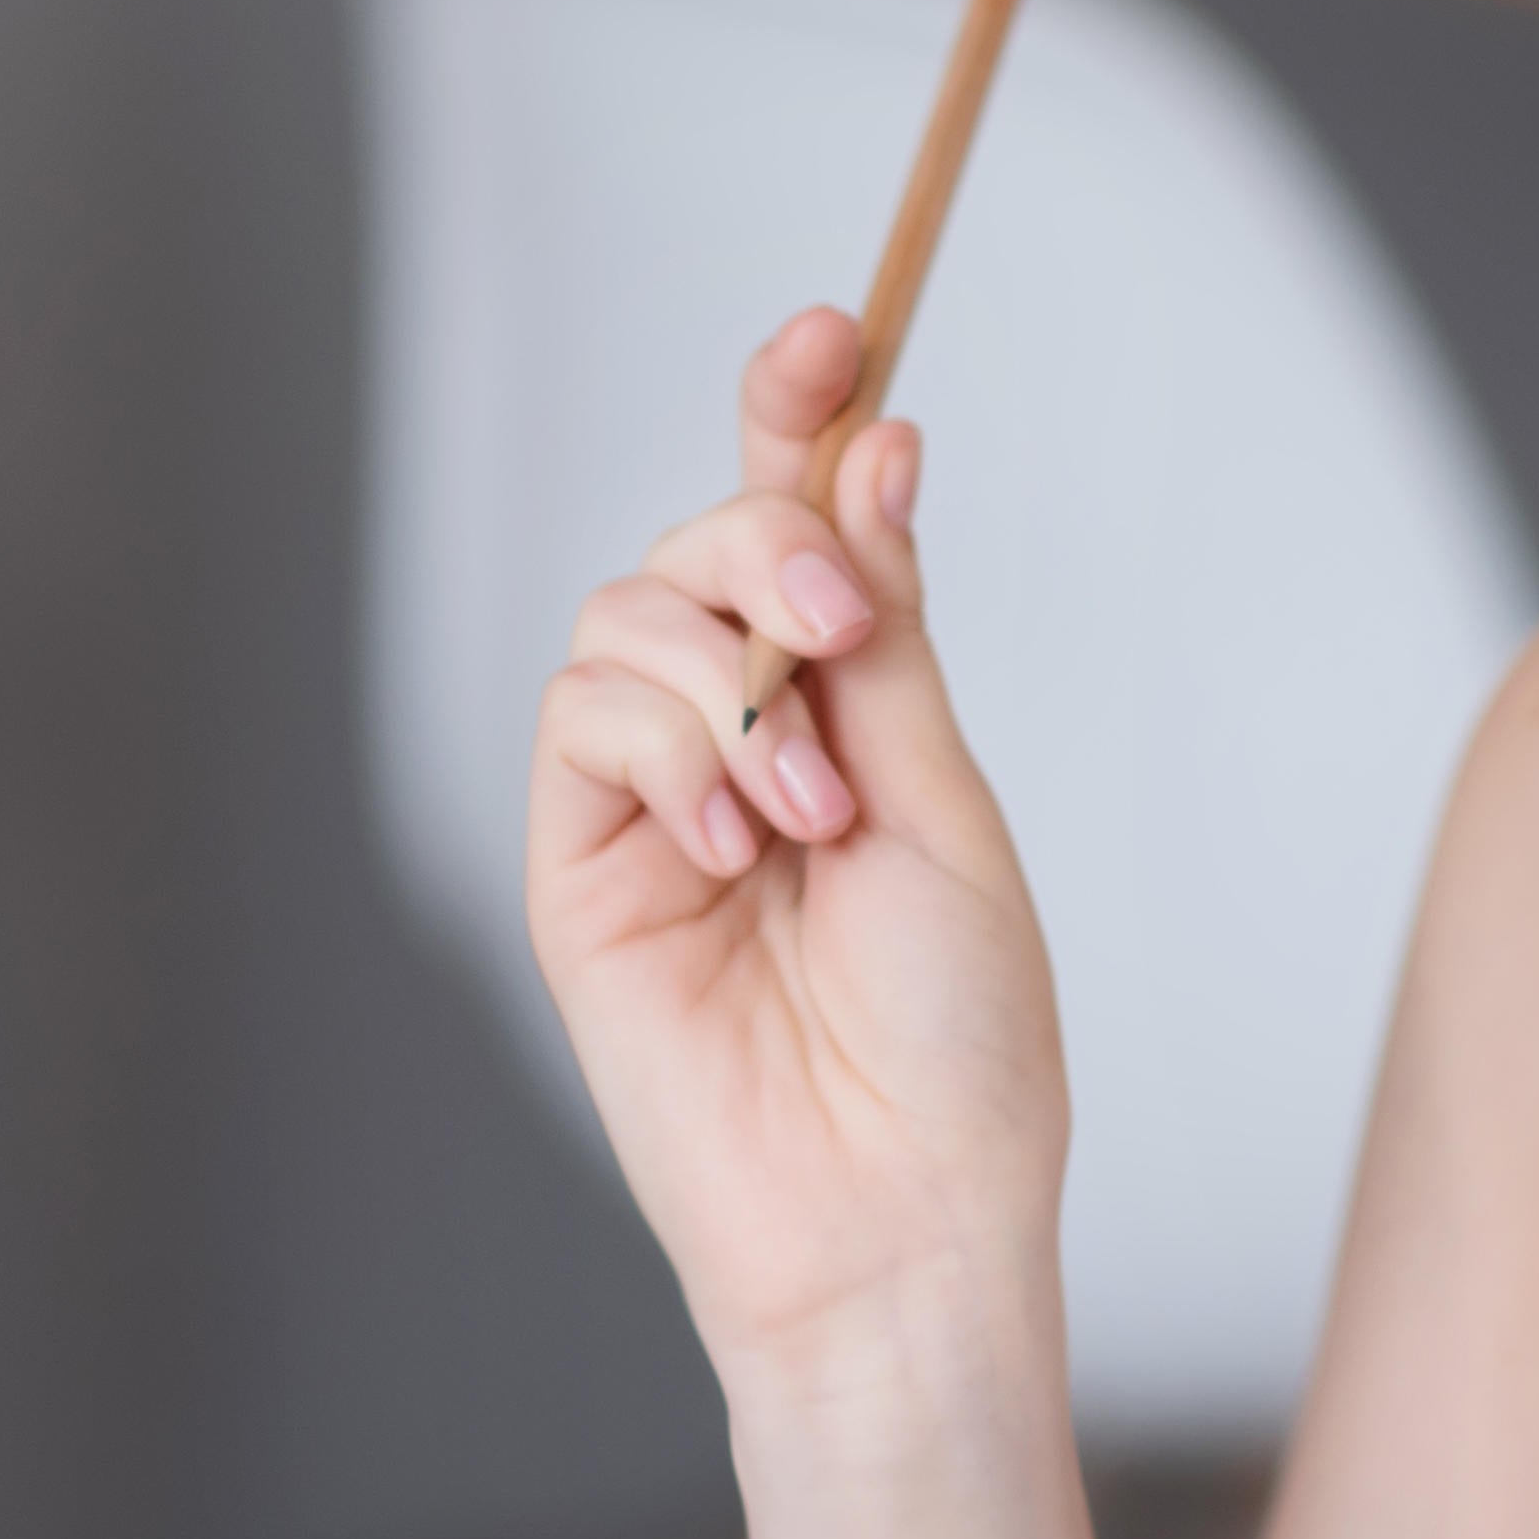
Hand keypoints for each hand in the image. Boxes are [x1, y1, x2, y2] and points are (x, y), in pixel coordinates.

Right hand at [524, 307, 1068, 1385]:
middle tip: (835, 627)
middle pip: (702, 545)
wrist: (898, 1213)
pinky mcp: (580, 867)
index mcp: (850, 714)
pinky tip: (732, 837)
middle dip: (763, 544)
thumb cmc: (958, 1044)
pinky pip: (579, 718)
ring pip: (626, 616)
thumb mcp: (945, 806)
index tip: (835, 325)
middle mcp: (742, 739)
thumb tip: (876, 449)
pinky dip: (661, 743)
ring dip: (722, 677)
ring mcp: (651, 800)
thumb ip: (883, 636)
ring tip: (804, 809)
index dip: (798, 415)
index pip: (803, 527)